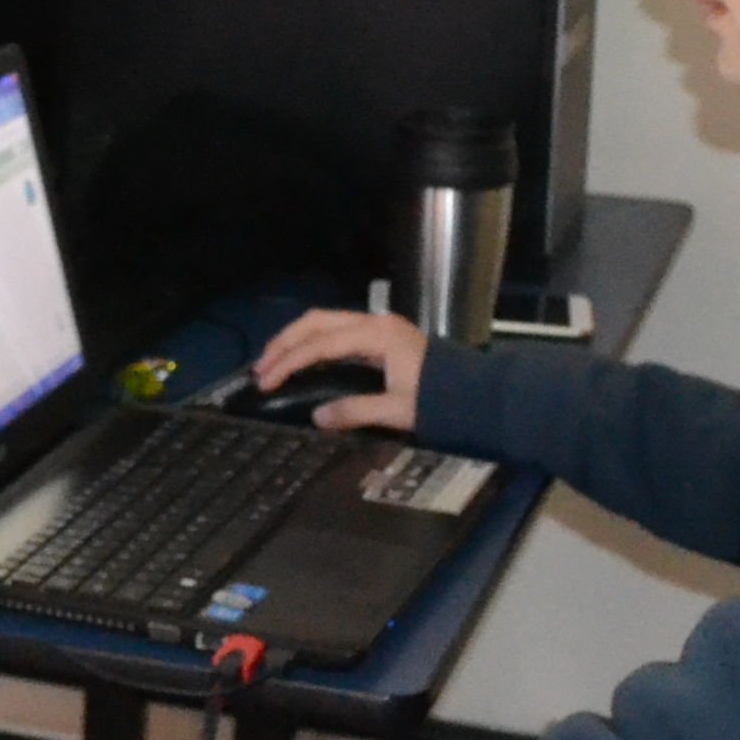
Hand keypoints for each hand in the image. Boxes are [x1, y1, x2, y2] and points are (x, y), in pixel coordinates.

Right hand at [253, 306, 424, 432]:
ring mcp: (379, 326)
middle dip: (285, 343)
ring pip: (325, 321)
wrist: (478, 394)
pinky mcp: (382, 335)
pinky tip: (303, 357)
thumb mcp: (398, 410)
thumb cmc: (440, 401)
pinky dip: (314, 341)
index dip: (289, 362)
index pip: (320, 344)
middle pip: (316, 322)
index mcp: (376, 336)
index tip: (266, 381)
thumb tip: (317, 417)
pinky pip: (337, 330)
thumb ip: (356, 411)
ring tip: (274, 361)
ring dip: (297, 339)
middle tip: (261, 368)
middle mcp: (374, 322)